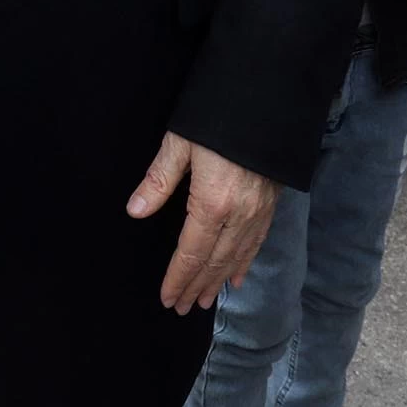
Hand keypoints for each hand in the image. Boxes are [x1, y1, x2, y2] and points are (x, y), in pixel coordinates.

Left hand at [126, 134, 276, 313]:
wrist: (266, 98)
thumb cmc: (217, 117)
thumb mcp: (180, 143)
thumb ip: (158, 180)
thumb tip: (135, 211)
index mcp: (212, 203)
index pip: (191, 253)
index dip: (178, 278)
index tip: (168, 298)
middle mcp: (239, 214)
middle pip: (214, 261)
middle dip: (196, 286)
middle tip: (183, 307)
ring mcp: (259, 211)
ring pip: (236, 256)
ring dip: (218, 280)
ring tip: (205, 299)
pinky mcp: (271, 203)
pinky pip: (257, 242)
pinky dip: (245, 262)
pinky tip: (236, 276)